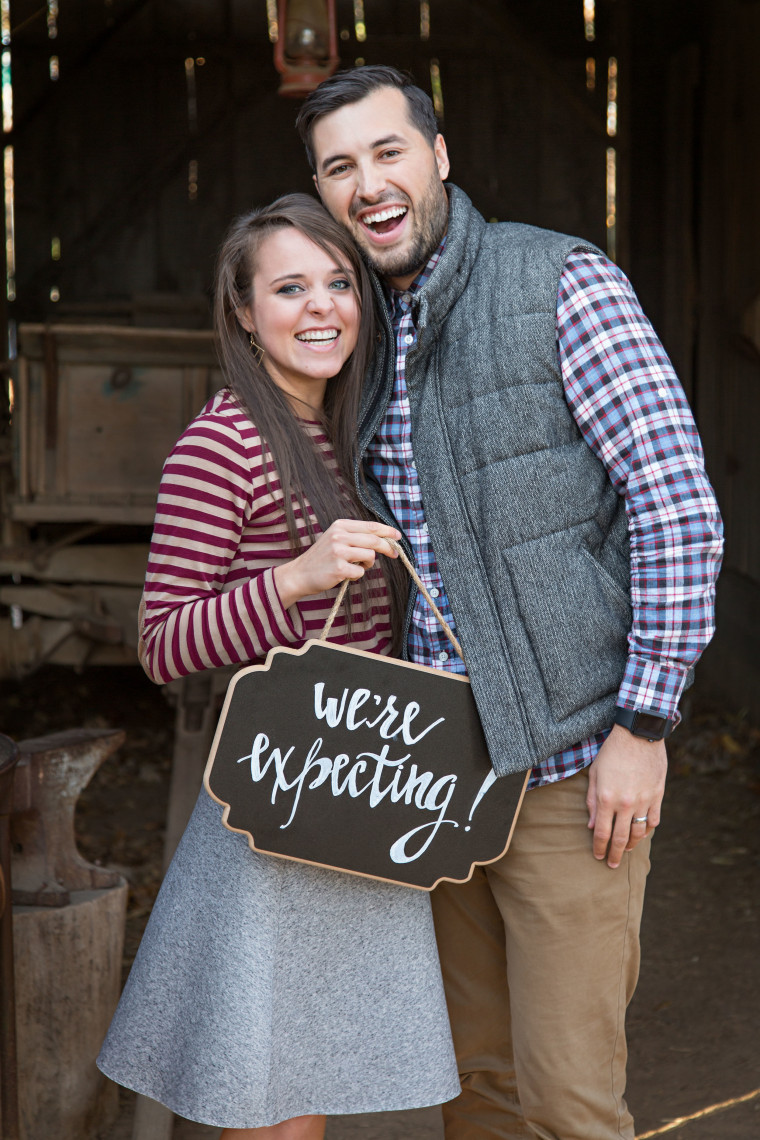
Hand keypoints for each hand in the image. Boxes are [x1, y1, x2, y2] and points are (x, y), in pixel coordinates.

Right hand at [274, 519, 399, 608]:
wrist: (299, 574)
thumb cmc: (321, 558)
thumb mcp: (335, 539)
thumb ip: (355, 537)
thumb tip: (383, 539)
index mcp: (340, 526)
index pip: (371, 526)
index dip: (387, 531)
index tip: (398, 536)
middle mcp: (339, 536)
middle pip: (374, 540)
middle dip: (388, 548)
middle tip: (394, 554)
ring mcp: (338, 551)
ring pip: (370, 556)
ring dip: (368, 565)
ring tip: (356, 567)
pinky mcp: (338, 568)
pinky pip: (360, 572)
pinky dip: (357, 575)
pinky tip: (345, 574)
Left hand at [586, 724, 666, 868]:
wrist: (639, 734)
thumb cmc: (612, 751)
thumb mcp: (595, 773)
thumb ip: (592, 801)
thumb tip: (592, 826)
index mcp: (607, 798)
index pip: (602, 833)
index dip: (599, 848)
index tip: (598, 856)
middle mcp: (626, 804)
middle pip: (620, 838)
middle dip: (615, 854)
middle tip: (612, 864)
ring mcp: (644, 801)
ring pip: (639, 833)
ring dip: (631, 844)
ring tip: (626, 849)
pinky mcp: (657, 796)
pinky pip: (653, 821)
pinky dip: (647, 830)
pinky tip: (641, 832)